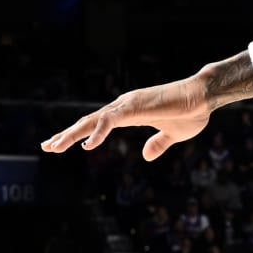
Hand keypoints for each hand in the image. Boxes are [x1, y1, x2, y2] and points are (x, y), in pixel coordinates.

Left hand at [42, 74, 211, 161]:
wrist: (205, 96)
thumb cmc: (193, 112)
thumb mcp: (173, 135)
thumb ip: (158, 143)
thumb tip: (146, 156)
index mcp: (130, 113)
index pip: (97, 124)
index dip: (78, 134)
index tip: (60, 144)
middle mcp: (123, 107)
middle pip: (88, 122)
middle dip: (66, 134)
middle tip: (47, 146)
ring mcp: (127, 105)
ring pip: (92, 120)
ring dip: (72, 134)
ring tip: (54, 146)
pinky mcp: (134, 106)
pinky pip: (110, 120)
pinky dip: (97, 133)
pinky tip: (88, 146)